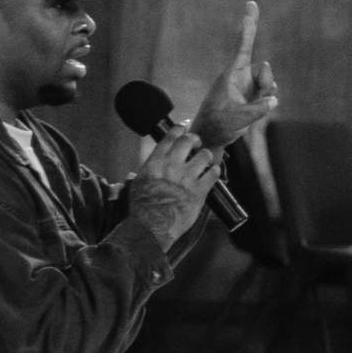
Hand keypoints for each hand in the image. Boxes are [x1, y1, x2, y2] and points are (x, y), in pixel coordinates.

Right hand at [126, 130, 222, 245]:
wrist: (151, 226)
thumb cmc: (141, 207)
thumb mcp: (137, 184)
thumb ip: (145, 172)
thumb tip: (142, 171)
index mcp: (155, 162)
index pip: (170, 137)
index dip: (179, 128)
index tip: (184, 126)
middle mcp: (172, 165)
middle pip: (188, 141)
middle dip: (194, 139)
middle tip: (196, 143)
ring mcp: (187, 177)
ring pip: (204, 155)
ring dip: (205, 155)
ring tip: (204, 160)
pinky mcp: (200, 191)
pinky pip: (213, 173)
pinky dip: (214, 171)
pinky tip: (212, 172)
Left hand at [191, 0, 279, 149]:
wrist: (210, 137)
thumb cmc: (215, 126)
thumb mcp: (235, 120)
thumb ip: (255, 110)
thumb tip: (273, 100)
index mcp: (230, 75)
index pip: (242, 46)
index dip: (248, 26)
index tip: (250, 4)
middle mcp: (240, 77)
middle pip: (264, 69)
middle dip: (267, 80)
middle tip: (263, 93)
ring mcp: (247, 87)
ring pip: (269, 83)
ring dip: (267, 94)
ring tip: (252, 109)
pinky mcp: (253, 97)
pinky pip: (269, 94)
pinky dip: (267, 103)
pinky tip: (257, 111)